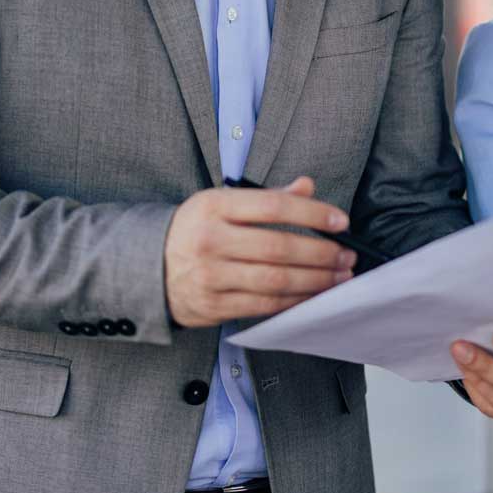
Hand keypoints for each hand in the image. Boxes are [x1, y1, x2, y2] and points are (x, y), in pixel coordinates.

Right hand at [163, 177, 354, 327]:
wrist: (146, 270)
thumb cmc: (192, 232)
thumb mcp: (220, 204)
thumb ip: (266, 198)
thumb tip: (307, 186)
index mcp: (214, 206)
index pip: (273, 206)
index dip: (313, 214)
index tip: (340, 221)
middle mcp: (211, 240)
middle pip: (279, 247)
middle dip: (321, 254)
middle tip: (346, 256)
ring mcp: (211, 276)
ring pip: (276, 280)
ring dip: (315, 281)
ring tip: (338, 277)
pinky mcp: (212, 305)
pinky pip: (264, 305)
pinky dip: (294, 301)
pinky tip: (312, 296)